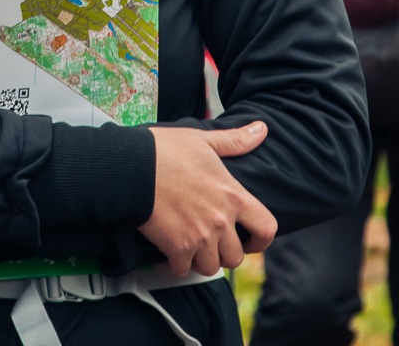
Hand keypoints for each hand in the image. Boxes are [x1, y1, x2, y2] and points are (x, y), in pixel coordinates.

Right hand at [138, 121, 276, 276]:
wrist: (132, 166)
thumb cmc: (166, 150)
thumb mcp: (204, 140)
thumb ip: (235, 140)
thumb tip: (262, 128)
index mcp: (233, 196)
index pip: (266, 228)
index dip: (261, 240)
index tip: (250, 241)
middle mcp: (221, 221)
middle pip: (235, 257)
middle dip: (223, 253)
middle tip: (211, 243)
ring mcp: (200, 237)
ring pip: (210, 267)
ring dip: (201, 260)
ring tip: (191, 248)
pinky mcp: (176, 248)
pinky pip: (183, 270)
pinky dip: (176, 265)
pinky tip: (169, 253)